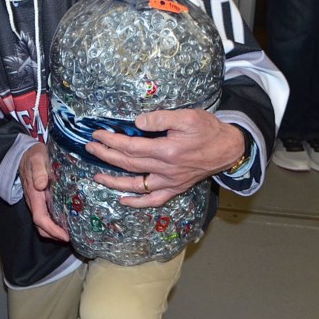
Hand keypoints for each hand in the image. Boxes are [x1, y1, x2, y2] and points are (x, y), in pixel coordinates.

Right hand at [19, 143, 68, 240]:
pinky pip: (46, 215)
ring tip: (71, 233)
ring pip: (43, 223)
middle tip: (71, 238)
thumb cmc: (33, 155)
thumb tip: (41, 184)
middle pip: (41, 226)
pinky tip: (67, 221)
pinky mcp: (41, 199)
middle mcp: (34, 201)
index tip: (65, 236)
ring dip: (55, 231)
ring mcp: (37, 202)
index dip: (52, 229)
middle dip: (54, 235)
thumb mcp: (36, 158)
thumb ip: (38, 170)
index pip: (40, 218)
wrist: (25, 153)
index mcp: (33, 195)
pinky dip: (55, 223)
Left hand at [84, 109, 244, 207]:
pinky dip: (137, 202)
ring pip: (136, 185)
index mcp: (167, 151)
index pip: (130, 146)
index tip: (97, 135)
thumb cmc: (208, 130)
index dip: (111, 141)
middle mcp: (166, 170)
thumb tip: (137, 122)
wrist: (229, 149)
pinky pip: (153, 200)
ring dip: (114, 181)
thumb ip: (160, 118)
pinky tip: (123, 200)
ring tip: (97, 176)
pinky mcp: (176, 189)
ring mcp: (170, 182)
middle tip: (90, 148)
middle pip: (128, 164)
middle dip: (106, 156)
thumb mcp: (186, 116)